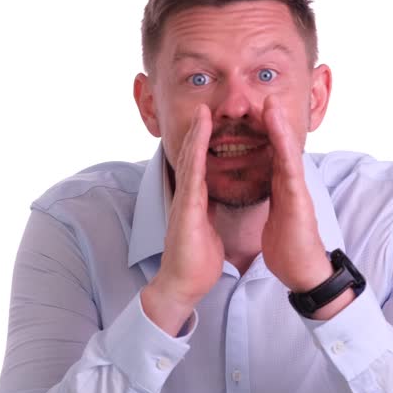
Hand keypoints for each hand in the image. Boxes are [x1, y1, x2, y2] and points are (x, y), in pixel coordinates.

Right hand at [142, 104, 224, 334]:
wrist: (182, 285)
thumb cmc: (195, 262)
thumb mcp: (206, 230)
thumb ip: (206, 213)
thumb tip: (210, 203)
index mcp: (194, 202)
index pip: (199, 166)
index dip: (203, 144)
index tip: (210, 124)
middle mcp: (186, 197)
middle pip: (192, 157)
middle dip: (198, 131)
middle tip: (204, 107)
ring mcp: (184, 203)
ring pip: (190, 162)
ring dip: (196, 136)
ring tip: (202, 113)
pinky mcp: (186, 211)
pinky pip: (193, 178)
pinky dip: (197, 157)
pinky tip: (200, 142)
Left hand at [260, 95, 333, 293]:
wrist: (301, 271)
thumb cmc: (288, 246)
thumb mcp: (275, 214)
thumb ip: (272, 195)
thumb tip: (266, 184)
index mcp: (281, 187)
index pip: (272, 153)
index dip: (265, 132)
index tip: (256, 111)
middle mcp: (291, 185)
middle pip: (282, 147)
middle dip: (274, 121)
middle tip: (266, 96)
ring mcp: (298, 192)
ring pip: (288, 154)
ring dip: (281, 128)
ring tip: (273, 106)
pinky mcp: (300, 204)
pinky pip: (292, 174)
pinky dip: (288, 154)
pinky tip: (282, 139)